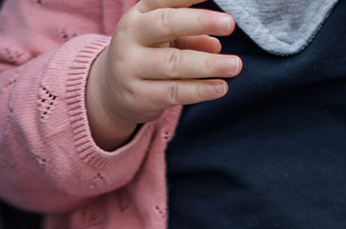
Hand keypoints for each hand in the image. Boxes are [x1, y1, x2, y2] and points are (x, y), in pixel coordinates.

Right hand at [87, 0, 240, 149]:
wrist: (111, 91)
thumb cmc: (147, 55)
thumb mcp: (164, 38)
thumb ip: (189, 35)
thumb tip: (216, 44)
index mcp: (139, 14)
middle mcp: (131, 36)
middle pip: (167, 24)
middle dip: (201, 21)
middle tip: (230, 24)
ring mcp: (130, 68)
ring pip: (174, 63)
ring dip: (209, 64)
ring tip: (235, 65)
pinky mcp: (137, 97)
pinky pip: (173, 92)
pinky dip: (200, 90)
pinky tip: (220, 87)